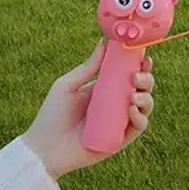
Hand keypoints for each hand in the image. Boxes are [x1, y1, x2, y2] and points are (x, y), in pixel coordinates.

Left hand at [23, 40, 154, 178]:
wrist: (42, 149)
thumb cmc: (52, 115)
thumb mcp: (68, 85)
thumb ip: (88, 66)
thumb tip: (104, 41)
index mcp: (106, 89)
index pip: (130, 74)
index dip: (141, 65)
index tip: (143, 57)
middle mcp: (116, 104)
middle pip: (142, 88)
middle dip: (146, 78)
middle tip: (136, 76)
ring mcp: (119, 122)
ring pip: (145, 106)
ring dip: (146, 97)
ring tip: (133, 95)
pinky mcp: (119, 140)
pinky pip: (138, 128)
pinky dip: (140, 118)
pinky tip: (130, 110)